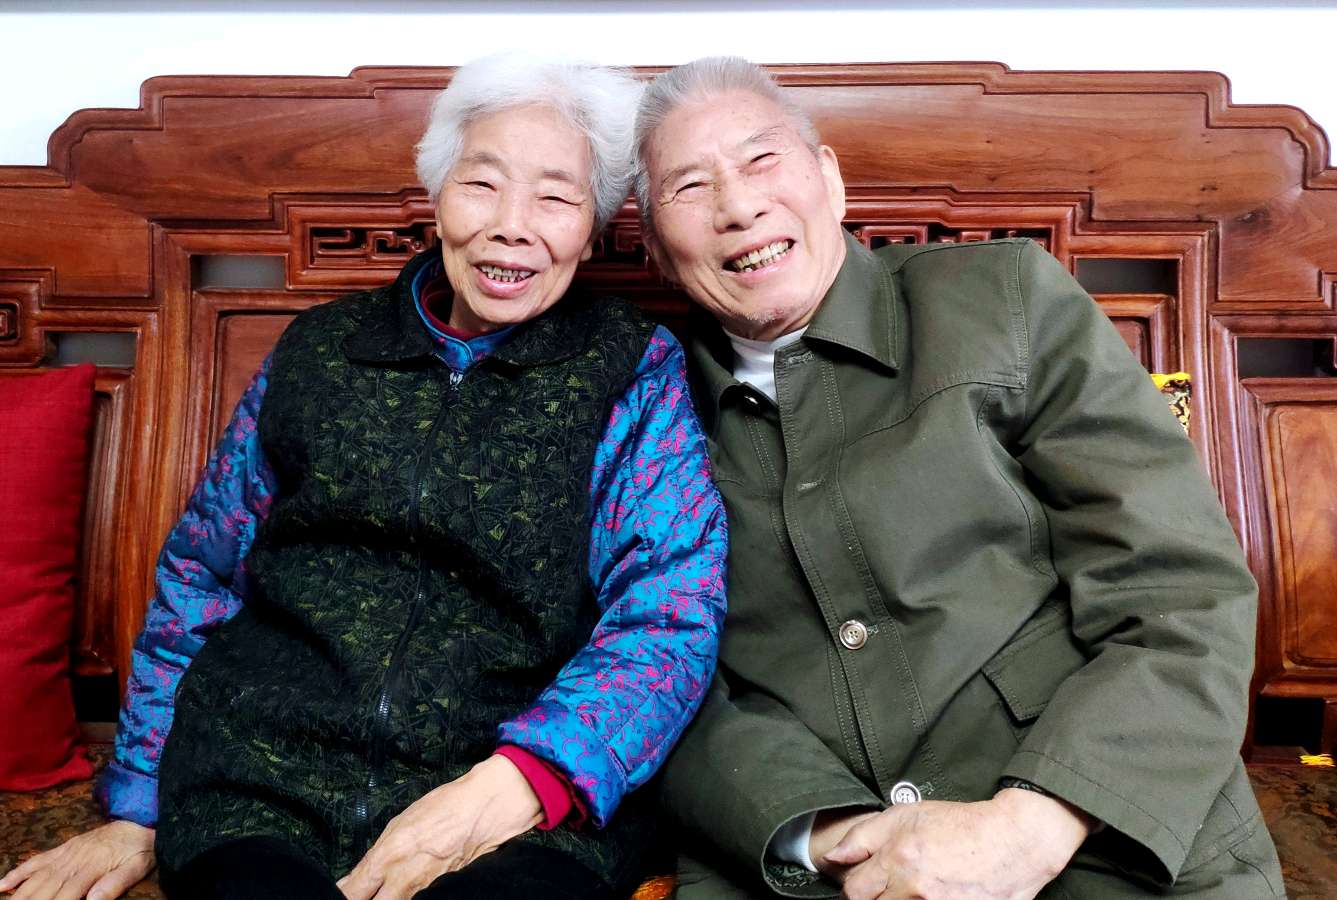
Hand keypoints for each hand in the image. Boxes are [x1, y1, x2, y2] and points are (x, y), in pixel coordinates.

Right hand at [0, 820, 154, 899]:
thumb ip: (115, 884)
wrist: (142, 820)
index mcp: (93, 867)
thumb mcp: (137, 867)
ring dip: (20, 893)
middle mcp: (74, 860)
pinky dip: (19, 872)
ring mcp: (66, 853)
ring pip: (37, 876)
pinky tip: (4, 885)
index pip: (67, 894)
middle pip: (46, 887)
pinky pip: (37, 860)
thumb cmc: (141, 848)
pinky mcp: (64, 848)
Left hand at [337, 755, 542, 899]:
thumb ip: (375, 857)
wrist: (487, 808)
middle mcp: (404, 879)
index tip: (341, 895)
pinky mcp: (443, 893)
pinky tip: (407, 891)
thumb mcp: (400, 823)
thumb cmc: (445, 807)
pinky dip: (409, 898)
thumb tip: (354, 880)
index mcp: (388, 856)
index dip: (343, 897)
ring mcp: (425, 890)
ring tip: (388, 890)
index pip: (352, 893)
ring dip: (388, 898)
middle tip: (365, 895)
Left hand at [822, 789, 1094, 898]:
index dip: (857, 887)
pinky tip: (934, 895)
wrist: (1014, 841)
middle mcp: (915, 890)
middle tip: (892, 886)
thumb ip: (864, 837)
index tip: (867, 882)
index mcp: (899, 859)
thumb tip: (833, 857)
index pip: (853, 891)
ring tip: (916, 890)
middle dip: (878, 897)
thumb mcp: (907, 816)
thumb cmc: (961, 825)